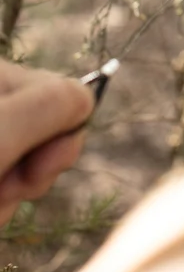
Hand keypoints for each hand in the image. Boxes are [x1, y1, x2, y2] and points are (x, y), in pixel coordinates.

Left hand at [0, 59, 93, 225]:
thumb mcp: (3, 127)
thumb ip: (54, 104)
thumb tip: (87, 98)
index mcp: (0, 76)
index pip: (65, 95)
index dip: (64, 136)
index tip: (38, 167)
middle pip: (48, 131)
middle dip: (37, 171)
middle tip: (6, 187)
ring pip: (26, 165)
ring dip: (13, 195)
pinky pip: (4, 187)